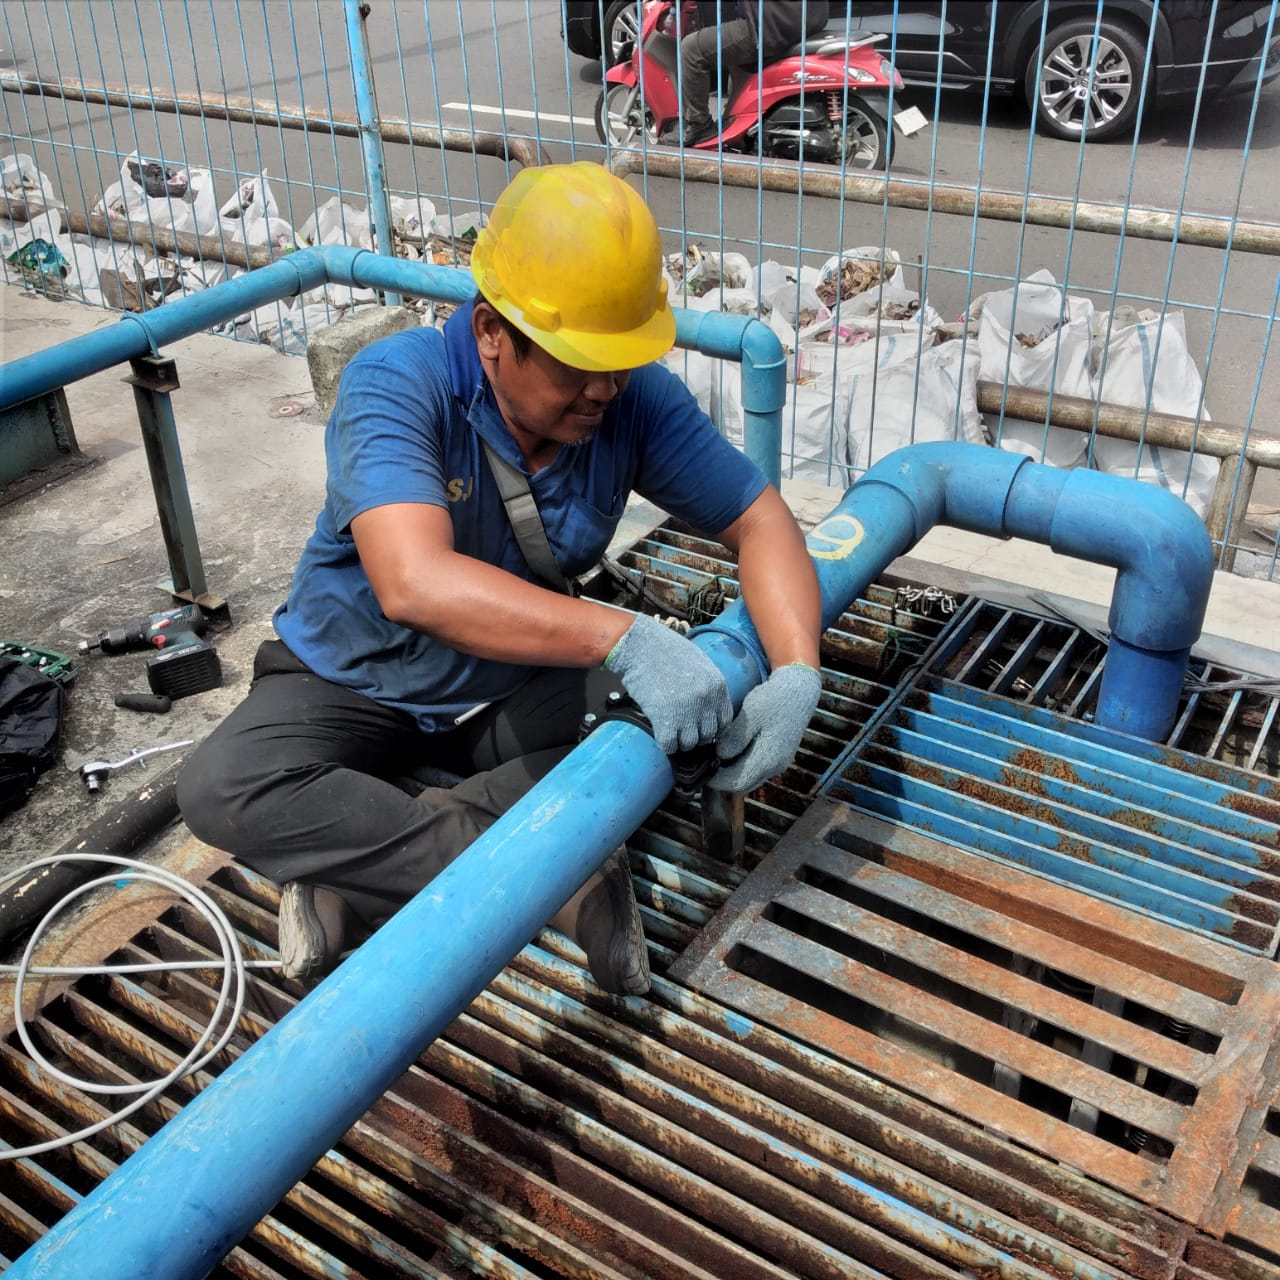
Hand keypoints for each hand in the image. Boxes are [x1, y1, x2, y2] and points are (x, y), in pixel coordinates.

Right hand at [604, 614, 732, 753]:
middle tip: (683, 730)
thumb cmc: (665, 649)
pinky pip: (670, 745)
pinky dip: (665, 744)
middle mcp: (706, 700)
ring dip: (680, 742)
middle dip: (696, 735)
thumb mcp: (698, 662)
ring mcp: (686, 711)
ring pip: (690, 743)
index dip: (711, 726)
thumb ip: (707, 684)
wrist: (640, 646)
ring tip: (671, 732)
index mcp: (717, 686)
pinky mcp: (664, 719)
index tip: (700, 726)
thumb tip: (708, 706)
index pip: (724, 720)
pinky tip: (660, 735)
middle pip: (708, 734)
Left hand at [710, 663, 821, 793]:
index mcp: (768, 759)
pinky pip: (757, 770)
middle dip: (722, 780)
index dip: (716, 781)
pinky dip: (742, 766)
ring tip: (715, 758)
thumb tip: (719, 756)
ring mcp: (779, 763)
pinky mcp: (779, 756)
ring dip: (732, 774)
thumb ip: (734, 738)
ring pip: (750, 778)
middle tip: (704, 766)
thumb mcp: (750, 715)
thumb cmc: (774, 700)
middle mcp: (775, 767)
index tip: (700, 771)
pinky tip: (730, 752)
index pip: (737, 782)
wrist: (799, 691)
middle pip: (743, 785)